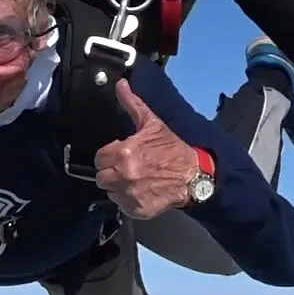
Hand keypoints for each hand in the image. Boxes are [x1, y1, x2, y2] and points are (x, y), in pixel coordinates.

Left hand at [93, 81, 199, 218]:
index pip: (99, 158)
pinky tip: (141, 191)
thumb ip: (132, 104)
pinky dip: (129, 200)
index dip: (109, 155)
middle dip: (112, 172)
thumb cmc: (172, 149)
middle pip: (101, 177)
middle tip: (128, 168)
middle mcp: (124, 175)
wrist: (194, 176)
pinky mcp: (137, 210)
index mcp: (124, 153)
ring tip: (135, 179)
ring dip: (118, 187)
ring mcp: (130, 195)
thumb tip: (121, 85)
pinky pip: (122, 206)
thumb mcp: (152, 124)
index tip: (121, 154)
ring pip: (110, 192)